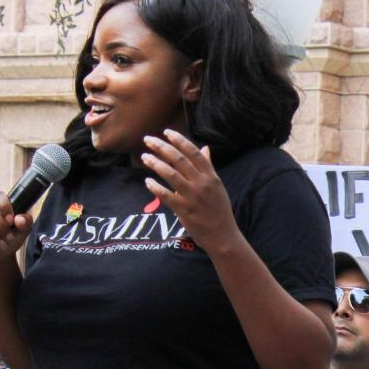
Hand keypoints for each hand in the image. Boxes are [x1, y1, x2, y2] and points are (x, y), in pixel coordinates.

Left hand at [140, 131, 235, 253]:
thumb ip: (209, 166)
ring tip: (145, 157)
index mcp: (211, 176)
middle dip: (162, 147)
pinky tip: (148, 181)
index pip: (194, 153)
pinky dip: (155, 187)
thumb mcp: (217, 186)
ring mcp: (193, 197)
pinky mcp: (184, 210)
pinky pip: (166, 195)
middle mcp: (202, 184)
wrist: (223, 236)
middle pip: (179, 160)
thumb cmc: (219, 210)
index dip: (179, 140)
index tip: (166, 132)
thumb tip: (205, 148)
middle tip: (148, 140)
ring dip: (155, 163)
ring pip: (171, 175)